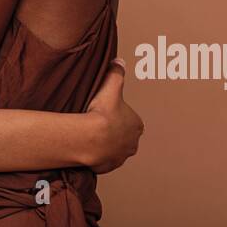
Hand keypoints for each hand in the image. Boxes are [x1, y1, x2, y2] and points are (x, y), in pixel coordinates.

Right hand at [82, 59, 143, 173]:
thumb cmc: (102, 113)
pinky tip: (88, 147)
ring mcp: (121, 157)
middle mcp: (133, 143)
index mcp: (137, 125)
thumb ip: (116, 73)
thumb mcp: (110, 87)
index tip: (104, 112)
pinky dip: (98, 155)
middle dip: (112, 131)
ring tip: (91, 135)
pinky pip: (104, 159)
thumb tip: (119, 61)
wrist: (90, 138)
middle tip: (96, 123)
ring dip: (105, 144)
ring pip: (114, 148)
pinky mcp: (109, 166)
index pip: (129, 119)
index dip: (116, 114)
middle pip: (123, 135)